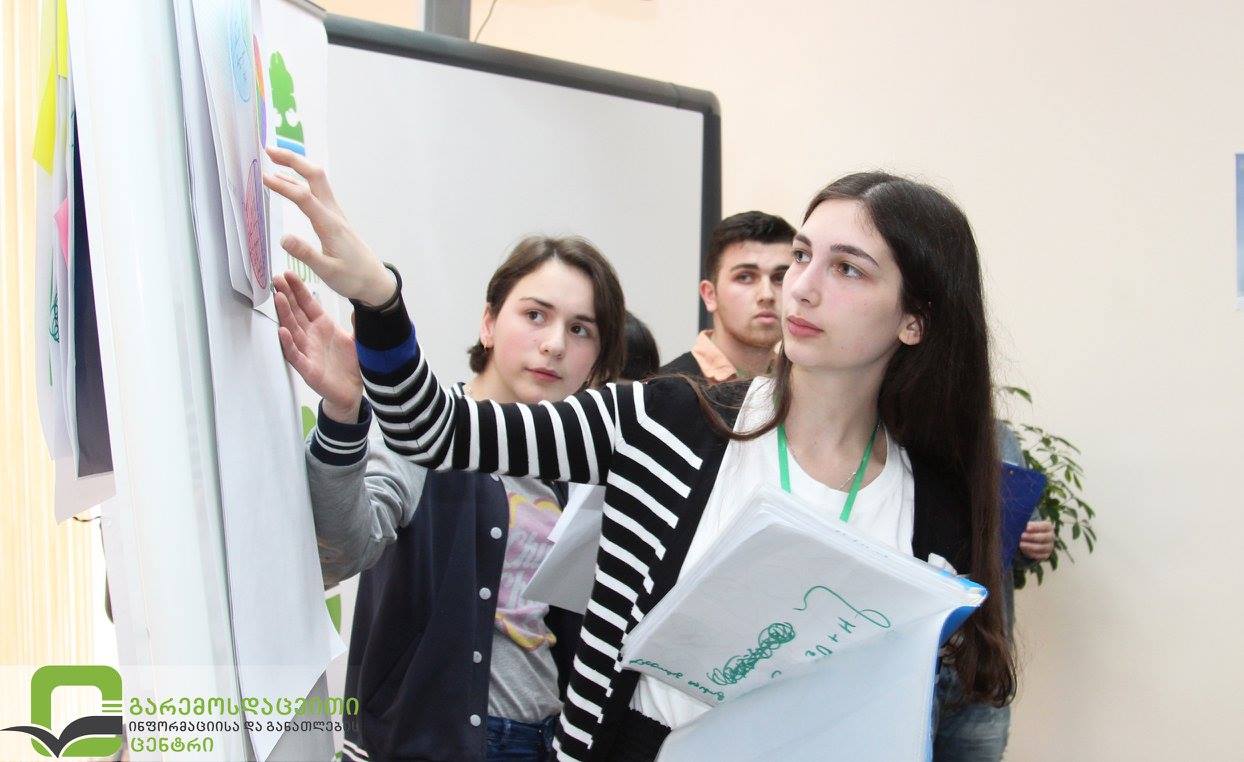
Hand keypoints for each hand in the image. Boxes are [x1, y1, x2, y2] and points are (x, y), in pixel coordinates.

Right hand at [262, 147, 395, 305]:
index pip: (303, 197)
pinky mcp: (335, 219)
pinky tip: (291, 183)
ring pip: (317, 181)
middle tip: (269, 151)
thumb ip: (306, 254)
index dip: (283, 185)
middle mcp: (333, 214)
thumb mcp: (327, 271)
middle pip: (314, 176)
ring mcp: (335, 214)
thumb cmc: (353, 278)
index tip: (263, 177)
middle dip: (293, 160)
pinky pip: (318, 192)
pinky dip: (302, 180)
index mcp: (330, 225)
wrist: (375, 282)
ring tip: (274, 159)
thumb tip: (283, 238)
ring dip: (297, 166)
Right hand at [273, 271, 363, 423]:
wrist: (353, 391)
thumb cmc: (351, 364)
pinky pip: (295, 355)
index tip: (289, 274)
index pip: (308, 304)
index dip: (299, 290)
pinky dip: (288, 343)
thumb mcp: (358, 339)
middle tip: (275, 279)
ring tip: (277, 298)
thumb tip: (361, 305)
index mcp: (323, 326)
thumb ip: (358, 323)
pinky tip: (282, 331)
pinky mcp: (307, 368)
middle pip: (296, 313)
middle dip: (286, 296)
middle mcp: (312, 336)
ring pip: (292, 330)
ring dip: (284, 314)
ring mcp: (307, 351)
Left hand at [1019, 520, 1054, 561]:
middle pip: (1044, 537)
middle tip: (1022, 536)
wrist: (1029, 540)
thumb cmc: (1027, 529)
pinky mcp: (1046, 555)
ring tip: (1020, 544)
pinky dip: (1031, 553)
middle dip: (1032, 537)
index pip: (1045, 526)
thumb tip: (1018, 525)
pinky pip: (1040, 556)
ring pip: (1042, 548)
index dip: (1036, 527)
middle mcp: (1051, 537)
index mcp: (1048, 527)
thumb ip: (1024, 525)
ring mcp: (1049, 547)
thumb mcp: (1026, 525)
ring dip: (1030, 546)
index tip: (1026, 527)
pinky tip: (1023, 550)